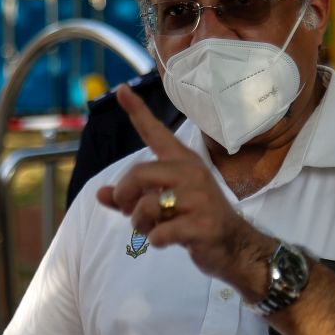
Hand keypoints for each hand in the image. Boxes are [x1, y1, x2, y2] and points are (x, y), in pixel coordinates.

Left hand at [96, 84, 273, 293]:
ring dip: (139, 224)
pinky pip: (160, 232)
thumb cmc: (196, 218)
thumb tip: (100, 194)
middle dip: (124, 197)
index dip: (137, 111)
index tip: (121, 89)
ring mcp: (199, 198)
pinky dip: (155, 240)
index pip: (156, 132)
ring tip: (151, 228)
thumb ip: (132, 197)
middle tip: (129, 212)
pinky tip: (167, 240)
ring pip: (146, 206)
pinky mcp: (202, 224)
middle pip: (137, 174)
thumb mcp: (164, 204)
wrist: (234, 244)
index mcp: (183, 161)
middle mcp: (191, 172)